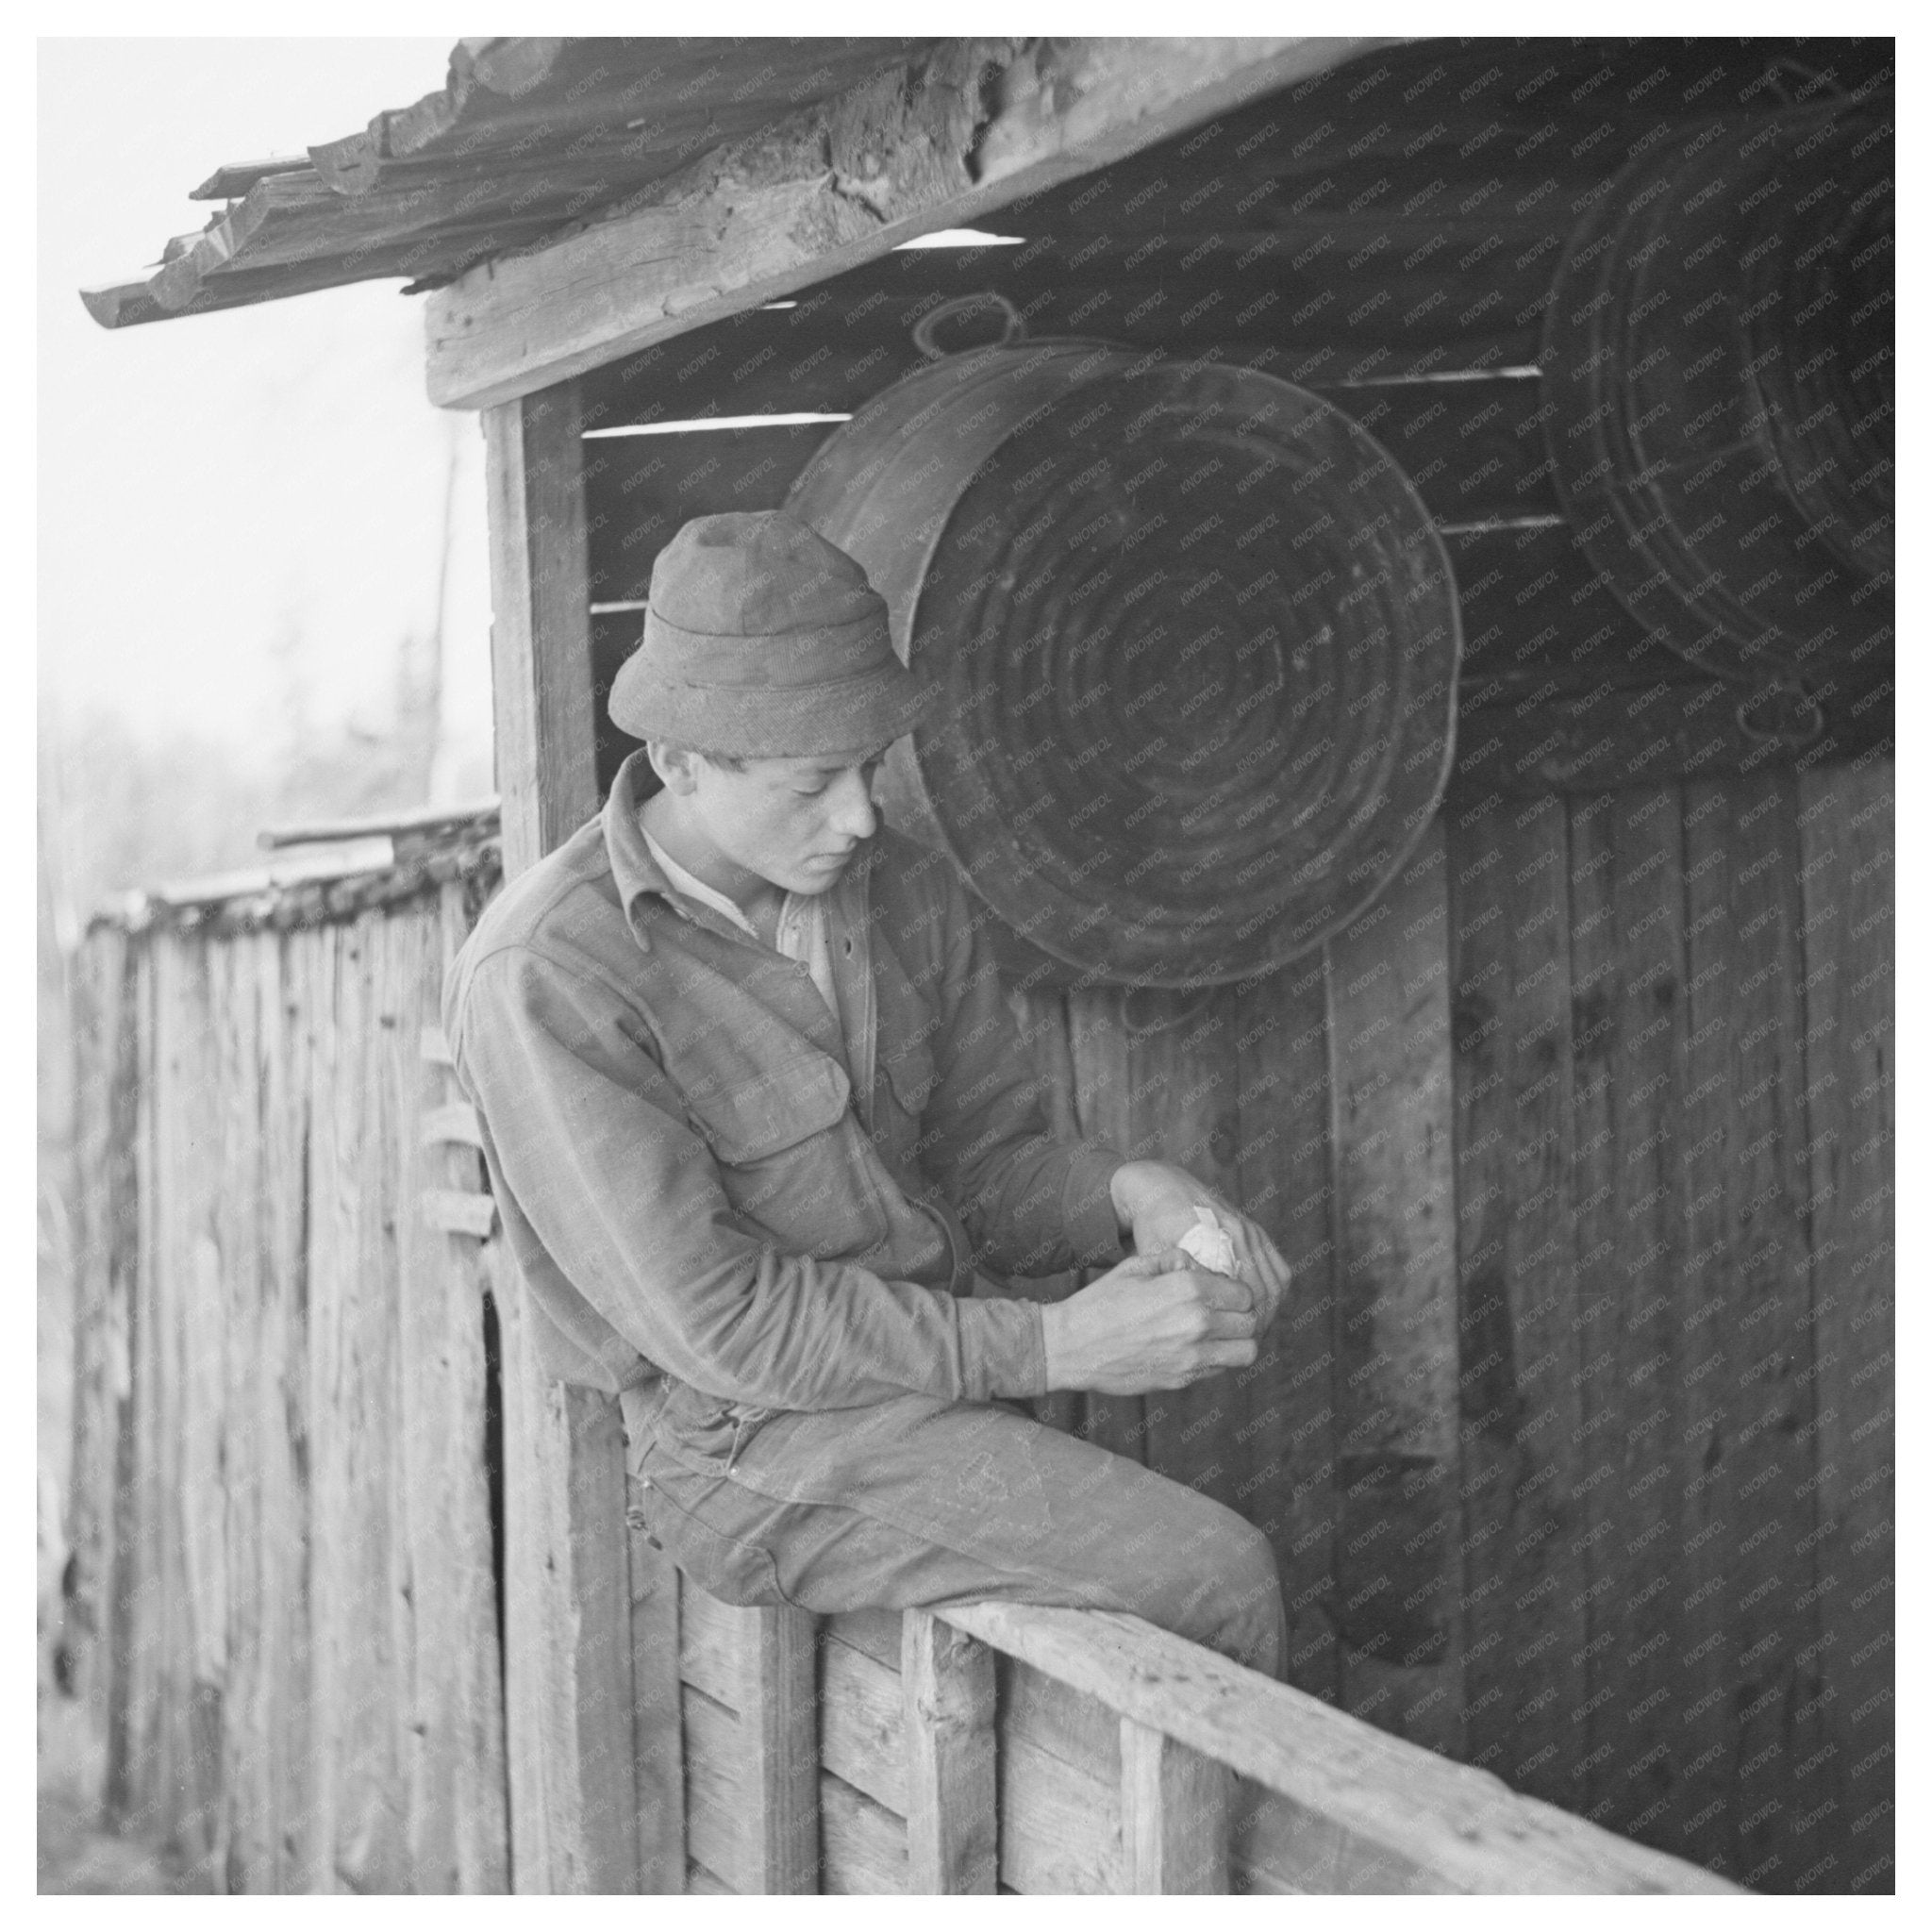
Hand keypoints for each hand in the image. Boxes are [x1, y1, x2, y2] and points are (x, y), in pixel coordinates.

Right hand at [1040, 1249, 1258, 1395]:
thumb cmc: (1100, 1302)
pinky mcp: (1182, 1379)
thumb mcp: (1135, 1266)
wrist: (1070, 1346)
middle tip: (1224, 1312)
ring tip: (1219, 1333)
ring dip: (1238, 1341)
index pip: (1244, 1293)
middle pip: (1250, 1322)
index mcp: (1188, 1289)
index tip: (1221, 1291)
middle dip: (1241, 1314)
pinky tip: (1196, 1347)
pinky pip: (1221, 1370)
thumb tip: (1199, 1265)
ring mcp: (1191, 1356)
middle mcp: (1197, 1323)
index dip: (1235, 1290)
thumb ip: (1175, 1260)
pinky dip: (1218, 1359)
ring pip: (1246, 1351)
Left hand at [1107, 1160, 1291, 1333]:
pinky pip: (1279, 1267)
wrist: (1161, 1189)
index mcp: (1217, 1241)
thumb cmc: (1153, 1227)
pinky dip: (1275, 1290)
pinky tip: (1262, 1306)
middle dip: (1259, 1321)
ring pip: (1278, 1282)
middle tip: (1246, 1342)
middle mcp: (1240, 1233)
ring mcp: (1251, 1230)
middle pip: (1266, 1291)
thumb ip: (1178, 1281)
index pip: (1246, 1295)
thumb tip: (1202, 1317)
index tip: (1234, 1341)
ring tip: (1254, 1328)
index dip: (1244, 1323)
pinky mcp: (1255, 1231)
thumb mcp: (1158, 1256)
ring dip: (1270, 1308)